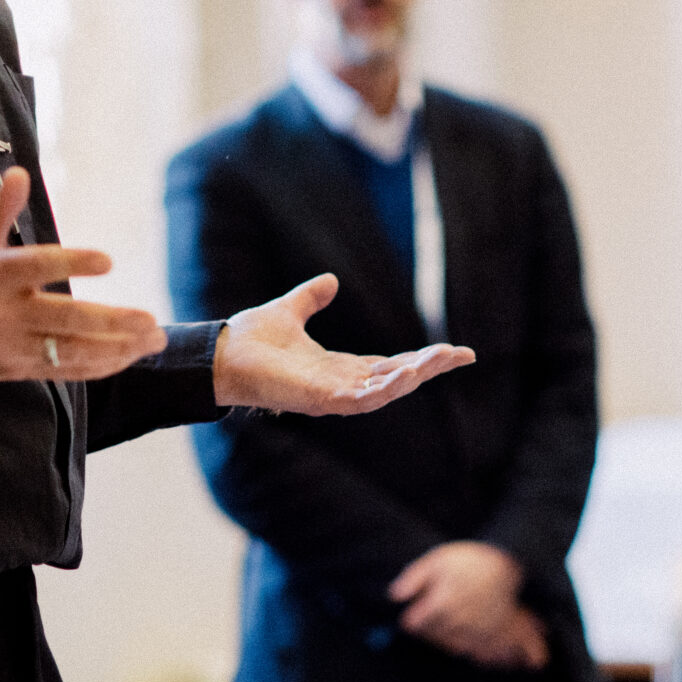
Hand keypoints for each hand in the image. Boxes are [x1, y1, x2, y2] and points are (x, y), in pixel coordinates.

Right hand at [0, 169, 164, 380]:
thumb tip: (22, 172)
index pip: (35, 267)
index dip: (72, 263)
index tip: (109, 261)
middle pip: (63, 320)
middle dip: (111, 322)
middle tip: (150, 319)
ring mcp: (9, 348)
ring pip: (70, 352)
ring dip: (118, 348)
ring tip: (155, 338)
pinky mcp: (17, 371)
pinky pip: (65, 372)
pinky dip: (100, 366)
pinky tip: (130, 354)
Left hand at [210, 275, 474, 413]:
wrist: (219, 354)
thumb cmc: (249, 341)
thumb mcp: (289, 311)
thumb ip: (310, 299)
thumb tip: (329, 281)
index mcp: (337, 368)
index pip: (388, 365)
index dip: (419, 359)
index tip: (451, 350)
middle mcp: (339, 386)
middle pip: (396, 379)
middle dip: (429, 368)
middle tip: (462, 354)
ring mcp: (331, 396)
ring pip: (386, 390)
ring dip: (416, 375)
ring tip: (443, 358)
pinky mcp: (319, 400)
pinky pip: (362, 398)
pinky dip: (386, 387)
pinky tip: (407, 372)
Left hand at [388, 542, 549, 670]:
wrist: (504, 562)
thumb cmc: (467, 560)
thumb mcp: (436, 559)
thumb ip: (412, 578)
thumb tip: (394, 596)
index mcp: (442, 603)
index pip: (416, 625)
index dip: (411, 620)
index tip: (412, 615)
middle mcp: (459, 620)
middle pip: (433, 638)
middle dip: (427, 631)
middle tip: (429, 620)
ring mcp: (477, 630)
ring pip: (453, 647)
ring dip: (445, 641)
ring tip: (446, 626)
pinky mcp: (492, 635)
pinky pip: (476, 652)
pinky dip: (468, 649)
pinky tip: (464, 639)